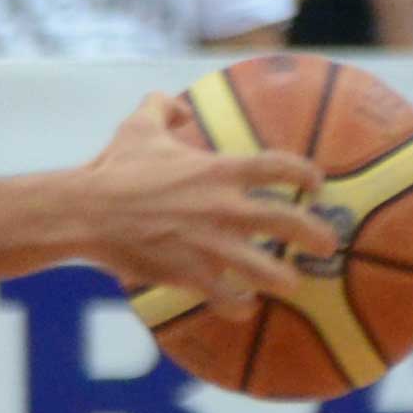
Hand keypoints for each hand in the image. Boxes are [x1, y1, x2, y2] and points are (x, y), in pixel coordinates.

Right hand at [81, 97, 331, 302]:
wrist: (85, 212)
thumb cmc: (113, 170)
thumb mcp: (136, 128)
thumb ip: (160, 108)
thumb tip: (178, 105)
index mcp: (218, 170)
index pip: (279, 167)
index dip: (305, 174)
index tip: (316, 185)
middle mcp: (224, 207)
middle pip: (289, 222)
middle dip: (316, 235)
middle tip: (327, 244)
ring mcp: (210, 244)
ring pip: (266, 269)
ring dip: (285, 279)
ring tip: (292, 283)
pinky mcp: (190, 273)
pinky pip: (227, 297)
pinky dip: (239, 305)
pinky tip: (243, 307)